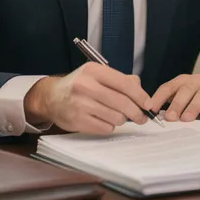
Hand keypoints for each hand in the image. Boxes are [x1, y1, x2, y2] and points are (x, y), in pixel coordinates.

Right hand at [24, 62, 150, 134]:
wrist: (52, 97)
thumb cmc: (81, 85)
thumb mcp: (99, 75)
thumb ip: (122, 80)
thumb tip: (142, 94)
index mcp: (94, 71)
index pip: (124, 84)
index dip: (140, 96)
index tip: (148, 104)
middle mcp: (85, 86)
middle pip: (123, 103)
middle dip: (136, 112)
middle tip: (141, 118)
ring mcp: (80, 104)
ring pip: (116, 117)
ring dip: (121, 119)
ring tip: (117, 116)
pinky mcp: (77, 121)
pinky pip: (105, 128)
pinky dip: (109, 126)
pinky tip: (103, 120)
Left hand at [149, 71, 199, 121]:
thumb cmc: (197, 90)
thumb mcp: (182, 91)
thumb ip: (170, 101)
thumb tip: (154, 116)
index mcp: (182, 81)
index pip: (168, 88)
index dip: (159, 98)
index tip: (151, 110)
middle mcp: (195, 82)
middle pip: (185, 91)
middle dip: (177, 104)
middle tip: (170, 117)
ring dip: (194, 107)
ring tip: (187, 118)